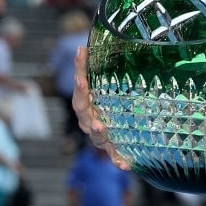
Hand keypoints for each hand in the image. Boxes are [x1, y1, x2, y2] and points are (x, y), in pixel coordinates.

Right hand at [72, 47, 129, 169]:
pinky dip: (118, 160)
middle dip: (84, 100)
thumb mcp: (115, 84)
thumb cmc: (116, 100)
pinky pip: (114, 155)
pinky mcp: (112, 148)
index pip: (81, 85)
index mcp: (88, 102)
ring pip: (96, 134)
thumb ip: (113, 65)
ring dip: (98, 130)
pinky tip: (125, 165)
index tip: (81, 53)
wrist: (123, 129)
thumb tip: (110, 40)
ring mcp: (100, 135)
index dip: (79, 69)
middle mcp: (90, 119)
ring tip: (102, 127)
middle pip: (84, 111)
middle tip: (85, 87)